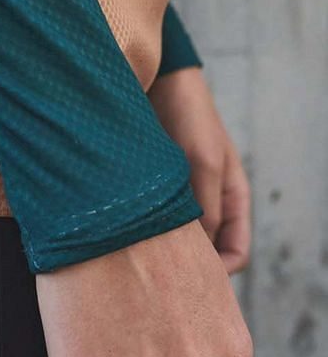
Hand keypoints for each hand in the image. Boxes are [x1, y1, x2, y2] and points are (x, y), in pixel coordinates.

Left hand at [148, 67, 250, 273]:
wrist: (158, 79)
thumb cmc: (188, 115)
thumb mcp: (203, 162)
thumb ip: (205, 207)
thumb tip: (198, 253)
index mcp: (232, 199)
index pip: (235, 254)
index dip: (217, 272)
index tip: (187, 277)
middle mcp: (208, 202)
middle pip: (203, 252)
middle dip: (183, 264)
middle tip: (152, 272)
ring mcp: (180, 195)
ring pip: (174, 237)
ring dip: (157, 244)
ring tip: (133, 249)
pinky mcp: (153, 187)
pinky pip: (152, 218)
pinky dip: (141, 226)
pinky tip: (121, 227)